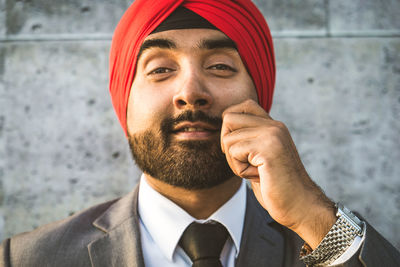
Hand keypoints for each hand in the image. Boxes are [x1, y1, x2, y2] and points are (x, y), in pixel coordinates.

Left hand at [221, 99, 335, 248]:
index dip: (231, 124)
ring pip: (228, 139)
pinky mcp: (267, 149)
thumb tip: (225, 131)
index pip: (243, 105)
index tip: (239, 148)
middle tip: (245, 162)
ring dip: (235, 162)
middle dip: (227, 143)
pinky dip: (239, 170)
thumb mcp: (261, 158)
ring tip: (255, 172)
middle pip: (228, 118)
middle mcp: (274, 126)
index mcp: (274, 127)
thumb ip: (250, 141)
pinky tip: (259, 177)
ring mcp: (272, 135)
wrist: (300, 207)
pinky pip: (233, 152)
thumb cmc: (278, 187)